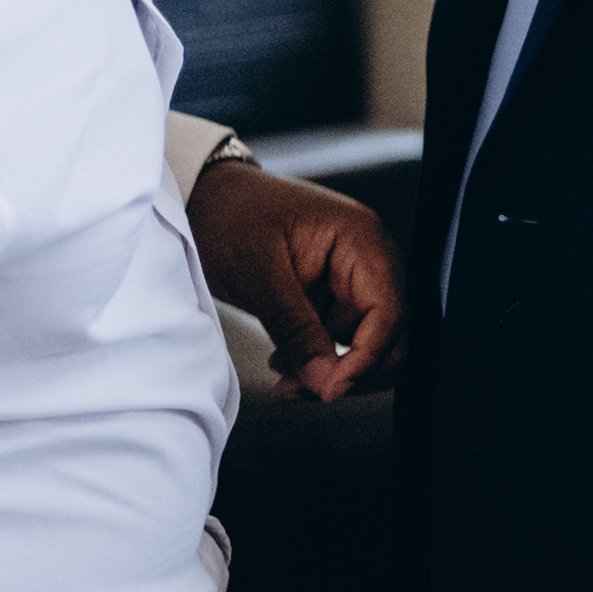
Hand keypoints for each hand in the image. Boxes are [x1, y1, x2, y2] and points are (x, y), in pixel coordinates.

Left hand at [187, 158, 407, 399]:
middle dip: (351, 372)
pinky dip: (316, 361)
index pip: (389, 311)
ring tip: (285, 379)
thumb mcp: (258, 272)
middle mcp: (365, 259)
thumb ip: (295, 327)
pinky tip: (284, 361)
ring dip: (330, 372)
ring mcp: (350, 279)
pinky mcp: (331, 297)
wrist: (204, 200)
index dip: (366, 358)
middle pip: (389, 335)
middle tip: (304, 392)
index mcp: (360, 239)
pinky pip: (338, 341)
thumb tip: (324, 380)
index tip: (331, 390)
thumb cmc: (231, 214)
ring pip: (364, 346)